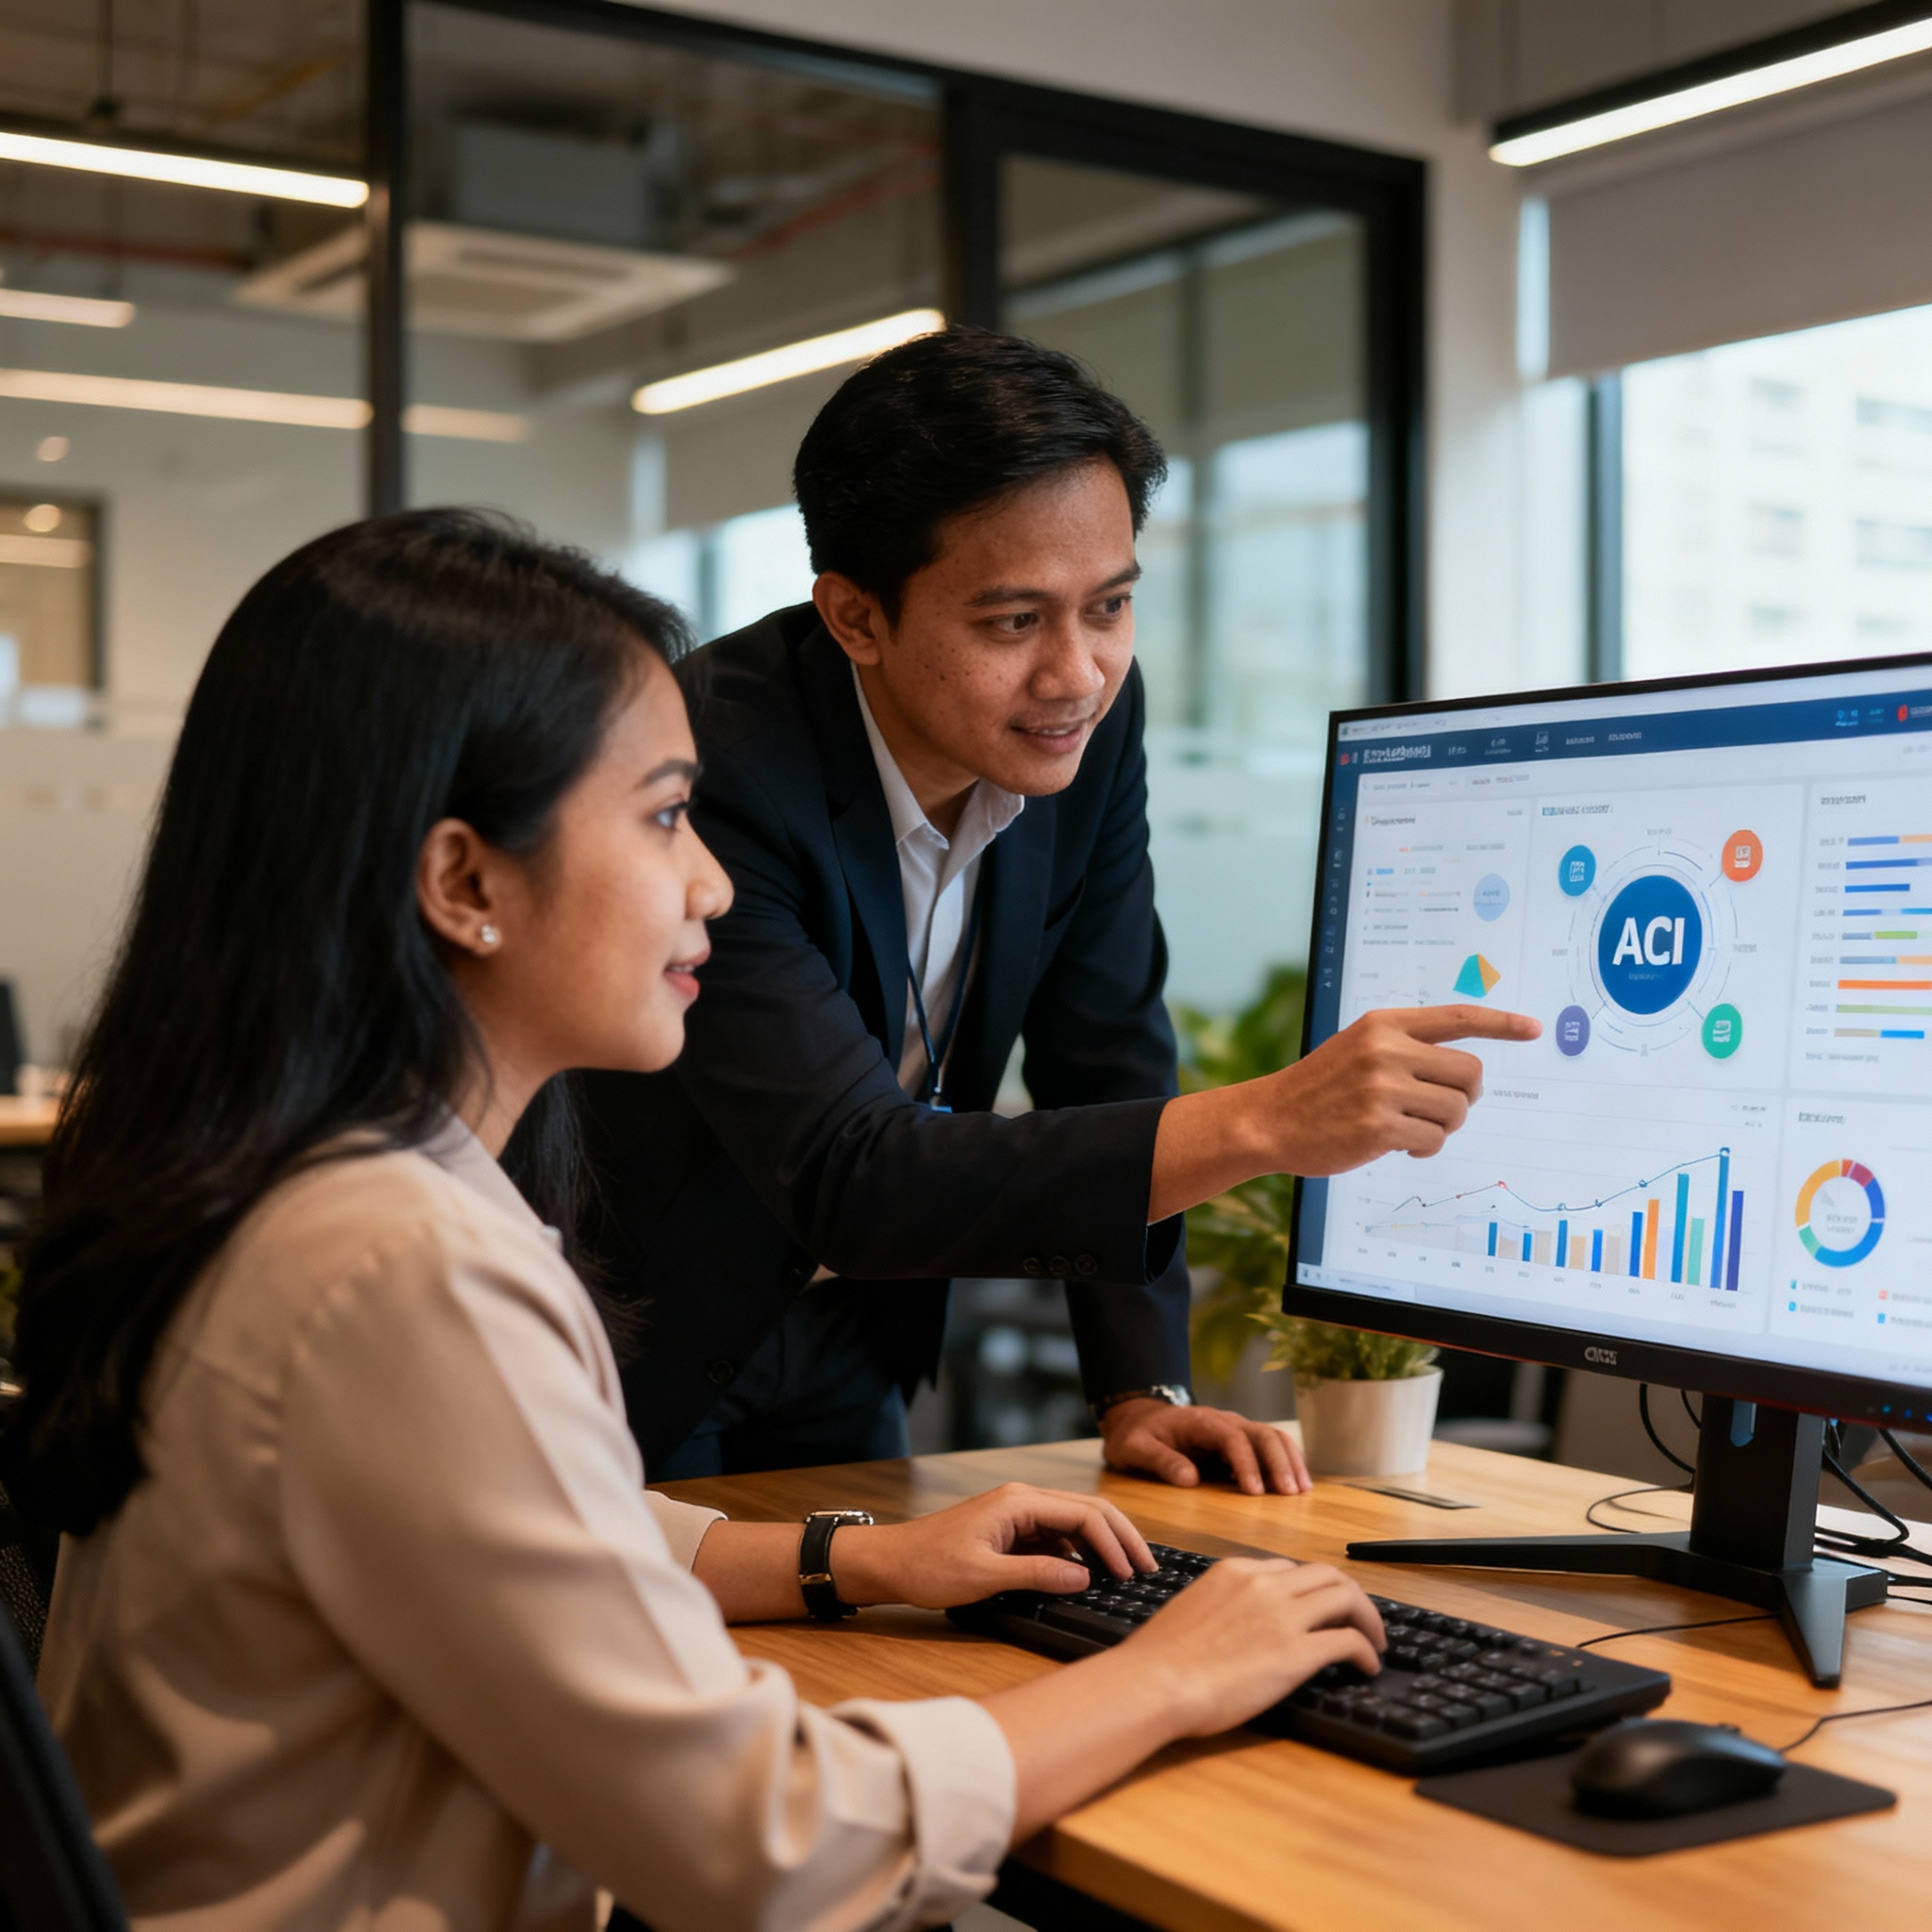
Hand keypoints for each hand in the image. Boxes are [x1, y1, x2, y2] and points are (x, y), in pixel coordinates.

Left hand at [830, 1482, 1154, 1609]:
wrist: (889, 1562)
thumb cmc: (929, 1567)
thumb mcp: (984, 1577)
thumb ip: (1037, 1575)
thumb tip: (1085, 1577)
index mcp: (1019, 1501)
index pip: (1084, 1514)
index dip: (1113, 1543)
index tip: (1132, 1574)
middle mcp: (1023, 1499)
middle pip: (1087, 1510)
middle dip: (1120, 1537)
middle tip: (1148, 1568)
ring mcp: (1017, 1513)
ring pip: (1075, 1522)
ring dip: (1103, 1544)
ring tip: (1128, 1573)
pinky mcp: (1011, 1530)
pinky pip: (1056, 1536)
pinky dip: (1079, 1553)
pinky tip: (1091, 1574)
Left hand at [1099, 1398, 1308, 1495]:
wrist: (1137, 1419)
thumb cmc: (1135, 1436)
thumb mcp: (1135, 1448)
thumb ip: (1160, 1461)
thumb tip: (1189, 1479)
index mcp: (1200, 1421)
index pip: (1232, 1438)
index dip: (1246, 1464)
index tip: (1254, 1493)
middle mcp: (1223, 1421)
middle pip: (1261, 1434)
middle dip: (1279, 1462)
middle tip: (1291, 1494)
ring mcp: (1234, 1430)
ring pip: (1271, 1438)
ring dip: (1289, 1461)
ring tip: (1301, 1491)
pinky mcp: (1238, 1443)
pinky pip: (1267, 1448)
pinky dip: (1285, 1462)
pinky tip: (1294, 1485)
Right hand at [1122, 1558, 1384, 1736]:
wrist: (1155, 1682)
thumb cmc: (1160, 1658)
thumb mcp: (1192, 1610)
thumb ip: (1220, 1606)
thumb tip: (1233, 1624)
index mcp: (1234, 1571)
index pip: (1289, 1570)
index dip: (1311, 1590)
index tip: (1318, 1610)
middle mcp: (1263, 1584)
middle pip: (1326, 1574)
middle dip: (1349, 1595)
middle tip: (1359, 1620)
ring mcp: (1282, 1616)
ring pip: (1346, 1596)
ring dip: (1366, 1617)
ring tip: (1373, 1641)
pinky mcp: (1296, 1652)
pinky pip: (1348, 1641)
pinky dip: (1365, 1650)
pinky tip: (1367, 1666)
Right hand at [1149, 1003, 1540, 1220]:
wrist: (1269, 1119)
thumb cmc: (1320, 1087)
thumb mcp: (1359, 1047)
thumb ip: (1407, 1046)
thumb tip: (1469, 1069)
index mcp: (1384, 1024)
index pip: (1457, 1017)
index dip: (1501, 1024)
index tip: (1533, 1028)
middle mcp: (1386, 1051)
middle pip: (1470, 1073)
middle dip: (1465, 1097)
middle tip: (1442, 1108)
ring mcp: (1382, 1089)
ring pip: (1456, 1111)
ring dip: (1442, 1126)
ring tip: (1411, 1127)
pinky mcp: (1378, 1128)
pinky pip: (1433, 1140)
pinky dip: (1423, 1146)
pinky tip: (1397, 1144)